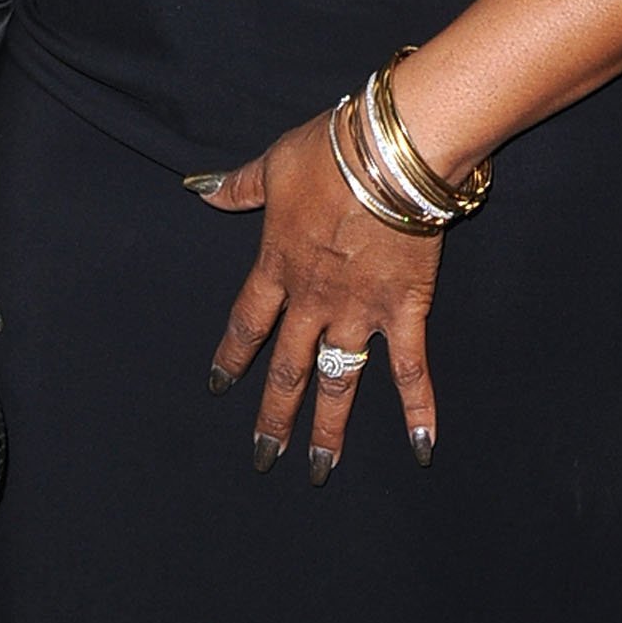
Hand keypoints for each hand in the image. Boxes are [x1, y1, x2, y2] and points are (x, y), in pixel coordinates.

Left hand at [196, 110, 442, 483]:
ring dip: (329, 427)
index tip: (218, 386)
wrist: (389, 156)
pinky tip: (423, 449)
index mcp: (277, 267)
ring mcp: (359, 312)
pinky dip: (419, 410)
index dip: (231, 357)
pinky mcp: (404, 310)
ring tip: (320, 469)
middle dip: (274, 416)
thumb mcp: (274, 165)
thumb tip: (198, 189)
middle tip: (264, 456)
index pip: (247, 324)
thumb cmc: (329, 153)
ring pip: (338, 381)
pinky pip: (410, 369)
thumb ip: (237, 186)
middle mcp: (313, 302)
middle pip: (287, 370)